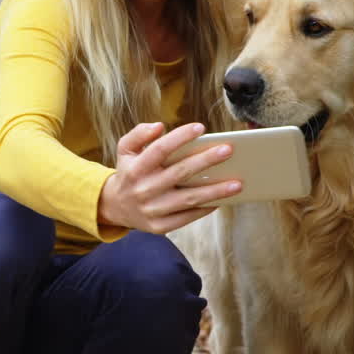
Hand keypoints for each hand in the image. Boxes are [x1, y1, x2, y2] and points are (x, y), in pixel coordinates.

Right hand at [97, 122, 242, 233]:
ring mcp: (151, 210)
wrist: (115, 207)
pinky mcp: (159, 227)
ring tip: (237, 183)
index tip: (201, 127)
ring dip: (215, 191)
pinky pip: (187, 217)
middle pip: (179, 173)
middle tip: (228, 150)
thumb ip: (138, 134)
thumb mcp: (125, 150)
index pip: (160, 149)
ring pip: (188, 199)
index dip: (180, 137)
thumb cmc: (129, 172)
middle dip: (206, 161)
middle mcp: (143, 189)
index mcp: (135, 168)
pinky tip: (222, 200)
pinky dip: (205, 208)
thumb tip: (159, 126)